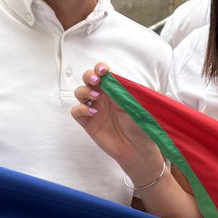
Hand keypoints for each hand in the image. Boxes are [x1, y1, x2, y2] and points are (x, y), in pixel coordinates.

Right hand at [71, 62, 163, 183]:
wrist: (138, 149)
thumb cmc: (141, 127)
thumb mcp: (136, 106)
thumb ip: (124, 92)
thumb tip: (112, 79)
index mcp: (115, 90)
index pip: (103, 74)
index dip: (100, 68)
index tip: (103, 70)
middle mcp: (103, 97)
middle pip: (87, 79)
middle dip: (88, 76)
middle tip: (96, 81)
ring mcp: (94, 109)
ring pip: (80, 92)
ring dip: (85, 91)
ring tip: (96, 98)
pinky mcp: (88, 123)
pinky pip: (76, 111)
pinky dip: (81, 109)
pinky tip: (93, 113)